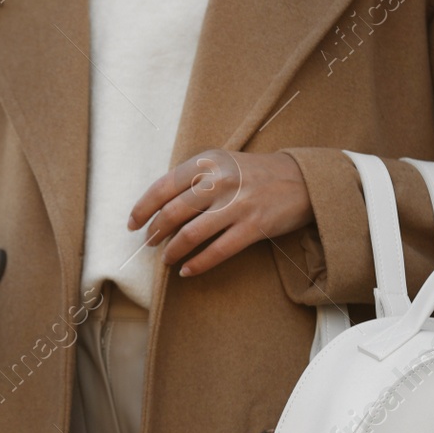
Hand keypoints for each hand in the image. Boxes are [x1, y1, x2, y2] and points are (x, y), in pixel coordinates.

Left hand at [128, 149, 313, 276]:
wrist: (301, 179)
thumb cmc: (253, 174)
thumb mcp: (222, 163)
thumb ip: (193, 178)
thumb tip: (159, 207)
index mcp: (207, 161)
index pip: (163, 186)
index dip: (143, 208)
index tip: (133, 224)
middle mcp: (220, 180)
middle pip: (172, 212)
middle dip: (155, 232)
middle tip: (150, 243)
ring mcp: (237, 204)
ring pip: (190, 234)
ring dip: (172, 251)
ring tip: (167, 259)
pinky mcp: (253, 226)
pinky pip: (217, 251)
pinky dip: (197, 264)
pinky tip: (186, 271)